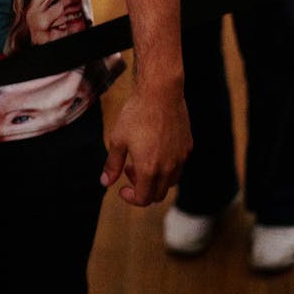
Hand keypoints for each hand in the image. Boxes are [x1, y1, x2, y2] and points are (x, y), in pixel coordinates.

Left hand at [101, 71, 190, 206]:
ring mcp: (180, 158)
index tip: (122, 188)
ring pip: (170, 182)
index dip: (130, 198)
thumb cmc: (136, 115)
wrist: (160, 94)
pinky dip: (166, 167)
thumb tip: (105, 183)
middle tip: (129, 170)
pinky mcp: (187, 148)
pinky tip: (155, 148)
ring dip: (155, 179)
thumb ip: (112, 165)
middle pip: (158, 194)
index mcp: (149, 169)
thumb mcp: (117, 140)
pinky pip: (178, 167)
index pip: (143, 199)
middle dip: (142, 188)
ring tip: (142, 158)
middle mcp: (168, 168)